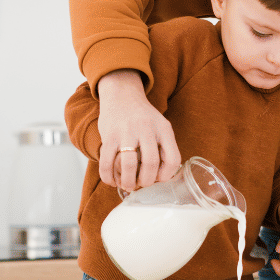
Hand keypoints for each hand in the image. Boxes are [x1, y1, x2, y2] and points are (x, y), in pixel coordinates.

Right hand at [96, 69, 181, 193]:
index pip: (173, 158)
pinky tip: (112, 181)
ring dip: (128, 182)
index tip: (159, 179)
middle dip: (146, 181)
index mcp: (163, 129)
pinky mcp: (109, 136)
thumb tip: (162, 178)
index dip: (167, 175)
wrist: (122, 94)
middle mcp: (146, 129)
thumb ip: (165, 147)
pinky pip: (107, 163)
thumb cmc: (143, 117)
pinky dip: (108, 177)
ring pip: (128, 165)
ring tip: (127, 185)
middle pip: (150, 163)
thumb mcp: (161, 126)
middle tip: (141, 184)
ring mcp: (126, 132)